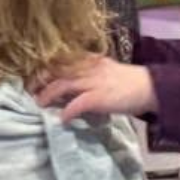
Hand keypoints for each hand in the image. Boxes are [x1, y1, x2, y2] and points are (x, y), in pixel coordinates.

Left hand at [35, 56, 157, 121]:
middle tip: (29, 91)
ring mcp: (92, 82)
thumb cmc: (126, 81)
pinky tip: (62, 119)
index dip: (43, 67)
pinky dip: (67, 112)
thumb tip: (67, 84)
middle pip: (56, 71)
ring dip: (47, 96)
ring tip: (39, 105)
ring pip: (62, 85)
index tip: (33, 76)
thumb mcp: (103, 70)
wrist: (149, 87)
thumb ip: (86, 74)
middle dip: (40, 81)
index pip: (59, 59)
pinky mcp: (98, 97)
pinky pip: (76, 104)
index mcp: (88, 59)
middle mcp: (87, 67)